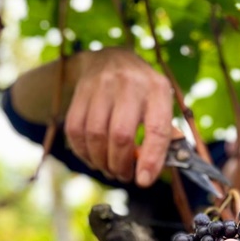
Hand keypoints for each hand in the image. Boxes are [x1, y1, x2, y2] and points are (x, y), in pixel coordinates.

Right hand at [64, 48, 173, 185]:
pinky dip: (84, 152)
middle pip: (121, 135)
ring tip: (110, 168)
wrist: (111, 59)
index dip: (150, 160)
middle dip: (121, 165)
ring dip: (102, 162)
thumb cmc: (143, 92)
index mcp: (158, 90)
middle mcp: (130, 84)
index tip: (143, 181)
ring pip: (96, 135)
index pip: (157, 130)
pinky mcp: (81, 91)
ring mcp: (102, 85)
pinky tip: (94, 158)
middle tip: (124, 175)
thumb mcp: (161, 105)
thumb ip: (164, 136)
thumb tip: (154, 170)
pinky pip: (76, 130)